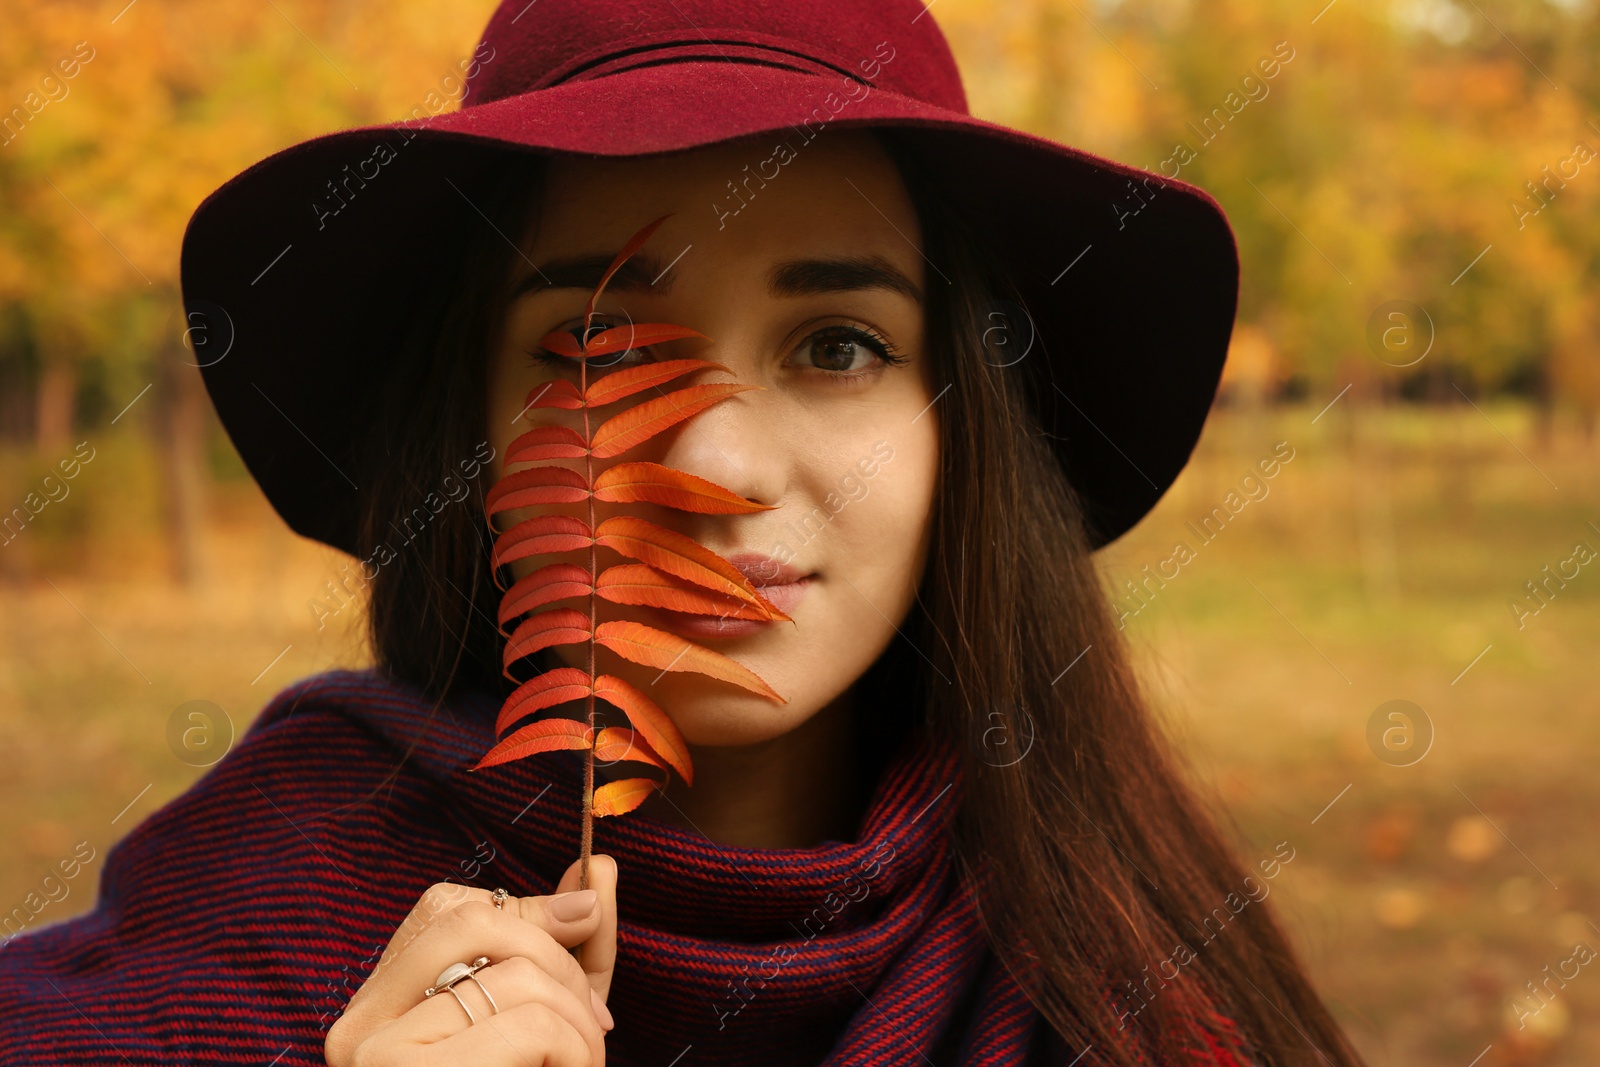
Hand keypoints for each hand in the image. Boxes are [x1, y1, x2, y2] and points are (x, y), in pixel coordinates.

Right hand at [325, 853, 618, 1065]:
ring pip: (519, 976)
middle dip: (565, 963)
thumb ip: (568, 950)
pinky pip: (532, 1026)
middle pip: (482, 923)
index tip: (581, 943)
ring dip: (583, 1024)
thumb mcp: (543, 1025)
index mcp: (376, 1011)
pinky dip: (578, 1053)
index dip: (531, 913)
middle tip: (596, 1028)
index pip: (450, 908)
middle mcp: (358, 1028)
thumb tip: (595, 867)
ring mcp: (378, 1058)